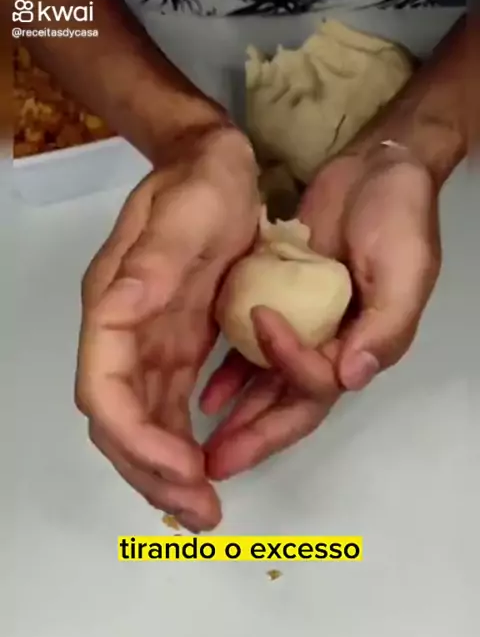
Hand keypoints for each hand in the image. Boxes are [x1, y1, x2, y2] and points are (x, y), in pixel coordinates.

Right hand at [75, 127, 259, 530]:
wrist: (213, 166)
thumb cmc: (200, 183)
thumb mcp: (185, 212)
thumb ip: (152, 262)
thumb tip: (120, 310)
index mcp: (115, 308)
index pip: (106, 391)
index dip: (137, 439)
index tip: (185, 468)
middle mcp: (124, 336)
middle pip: (121, 422)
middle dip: (153, 473)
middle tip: (201, 513)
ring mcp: (148, 346)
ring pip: (144, 426)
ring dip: (168, 473)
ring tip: (206, 509)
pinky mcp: (176, 348)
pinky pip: (170, 410)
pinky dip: (182, 445)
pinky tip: (208, 468)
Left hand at [201, 150, 440, 479]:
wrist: (377, 171)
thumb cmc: (398, 218)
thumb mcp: (405, 270)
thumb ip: (384, 326)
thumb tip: (353, 376)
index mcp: (363, 347)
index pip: (320, 380)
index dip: (291, 364)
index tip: (263, 319)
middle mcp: (332, 349)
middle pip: (290, 406)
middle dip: (254, 437)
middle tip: (213, 466)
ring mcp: (304, 332)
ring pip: (268, 390)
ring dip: (238, 419)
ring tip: (201, 446)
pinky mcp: (280, 308)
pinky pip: (253, 355)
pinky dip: (231, 377)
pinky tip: (206, 394)